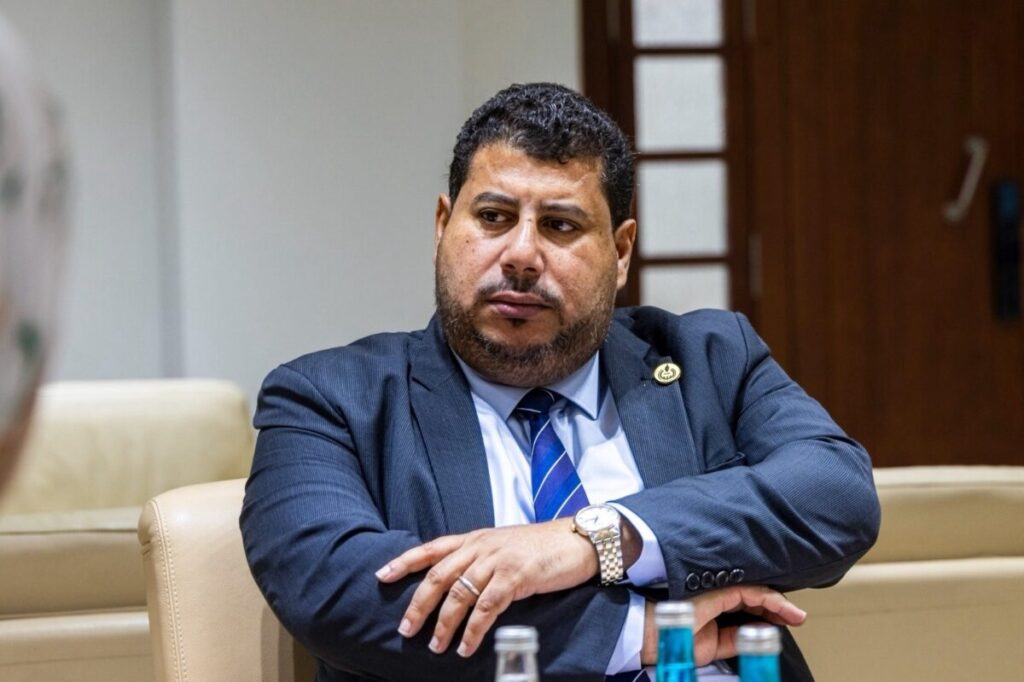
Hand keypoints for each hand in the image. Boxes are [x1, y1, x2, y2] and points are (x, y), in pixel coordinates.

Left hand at [376, 519, 596, 657]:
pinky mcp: (515, 576)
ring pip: (459, 595)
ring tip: (436, 646)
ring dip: (444, 624)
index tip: (381, 575)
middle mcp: (480, 547)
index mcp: (474, 539)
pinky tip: (467, 647)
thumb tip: (456, 584)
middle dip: (419, 605)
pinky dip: (473, 631)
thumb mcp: (502, 547)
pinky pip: (486, 608)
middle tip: (406, 629)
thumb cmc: (539, 548)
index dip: (404, 561)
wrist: (575, 540)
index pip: (431, 548)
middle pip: (438, 576)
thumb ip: (478, 560)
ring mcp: (497, 561)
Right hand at [641, 585, 806, 665]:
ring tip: (797, 615)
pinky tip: (783, 609)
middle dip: (779, 609)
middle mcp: (720, 598)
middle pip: (755, 599)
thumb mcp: (715, 647)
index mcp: (717, 611)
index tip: (787, 623)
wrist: (657, 637)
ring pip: (756, 594)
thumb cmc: (678, 641)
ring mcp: (720, 593)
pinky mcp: (720, 592)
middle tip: (797, 618)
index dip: (769, 614)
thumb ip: (736, 639)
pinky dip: (769, 600)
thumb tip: (760, 633)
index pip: (749, 608)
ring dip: (779, 605)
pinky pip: (750, 593)